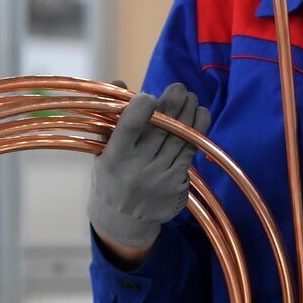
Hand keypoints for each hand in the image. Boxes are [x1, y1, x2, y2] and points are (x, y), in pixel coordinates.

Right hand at [87, 81, 209, 249]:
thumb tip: (120, 83)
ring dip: (190, 113)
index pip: (130, 125)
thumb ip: (110, 116)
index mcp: (113, 156)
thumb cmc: (111, 174)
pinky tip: (200, 116)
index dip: (143, 106)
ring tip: (192, 98)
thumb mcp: (102, 149)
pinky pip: (190, 151)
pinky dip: (198, 130)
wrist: (123, 219)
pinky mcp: (177, 184)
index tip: (150, 96)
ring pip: (181, 137)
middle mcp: (137, 168)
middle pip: (163, 128)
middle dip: (174, 103)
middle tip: (180, 88)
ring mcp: (160, 178)